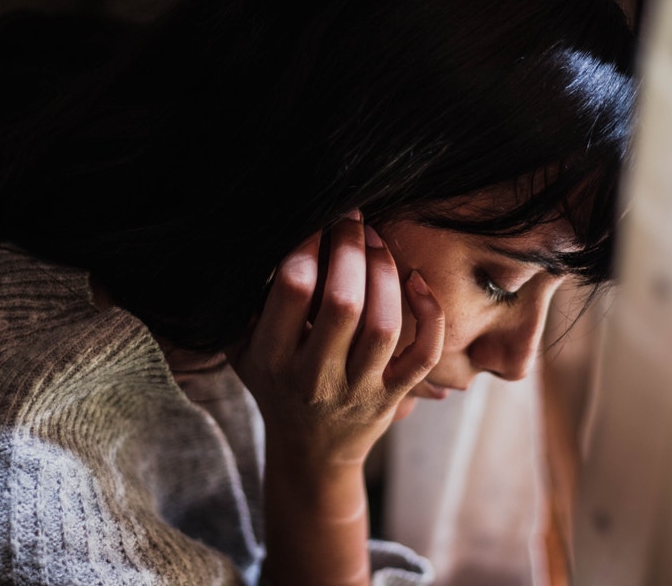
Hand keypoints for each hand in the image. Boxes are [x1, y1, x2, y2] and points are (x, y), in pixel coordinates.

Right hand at [227, 210, 444, 468]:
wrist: (309, 452)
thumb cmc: (274, 384)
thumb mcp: (241, 350)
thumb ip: (243, 304)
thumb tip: (258, 240)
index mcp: (273, 359)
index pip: (292, 290)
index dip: (307, 246)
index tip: (316, 221)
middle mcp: (315, 378)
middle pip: (343, 303)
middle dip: (350, 249)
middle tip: (351, 218)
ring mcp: (359, 389)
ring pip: (383, 324)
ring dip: (384, 272)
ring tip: (376, 240)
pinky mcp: (393, 395)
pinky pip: (423, 354)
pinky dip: (429, 314)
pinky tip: (417, 281)